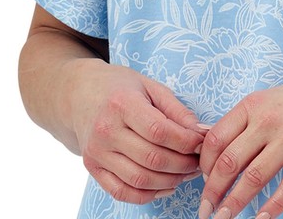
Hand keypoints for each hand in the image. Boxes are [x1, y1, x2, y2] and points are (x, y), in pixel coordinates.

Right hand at [69, 61, 204, 203]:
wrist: (80, 94)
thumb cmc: (119, 87)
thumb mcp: (150, 86)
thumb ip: (176, 110)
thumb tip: (202, 132)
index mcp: (122, 104)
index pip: (160, 131)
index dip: (186, 141)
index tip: (201, 142)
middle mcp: (106, 130)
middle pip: (152, 158)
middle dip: (183, 164)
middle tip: (198, 161)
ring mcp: (97, 152)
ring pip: (139, 180)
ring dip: (170, 181)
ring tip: (185, 173)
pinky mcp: (93, 168)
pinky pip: (122, 192)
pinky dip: (148, 195)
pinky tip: (165, 185)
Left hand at [196, 70, 282, 218]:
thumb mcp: (269, 101)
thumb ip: (244, 122)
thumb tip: (210, 147)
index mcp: (253, 104)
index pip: (215, 138)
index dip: (205, 165)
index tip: (202, 181)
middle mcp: (269, 119)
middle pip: (229, 161)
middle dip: (213, 190)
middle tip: (206, 209)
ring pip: (254, 178)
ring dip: (235, 203)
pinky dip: (272, 207)